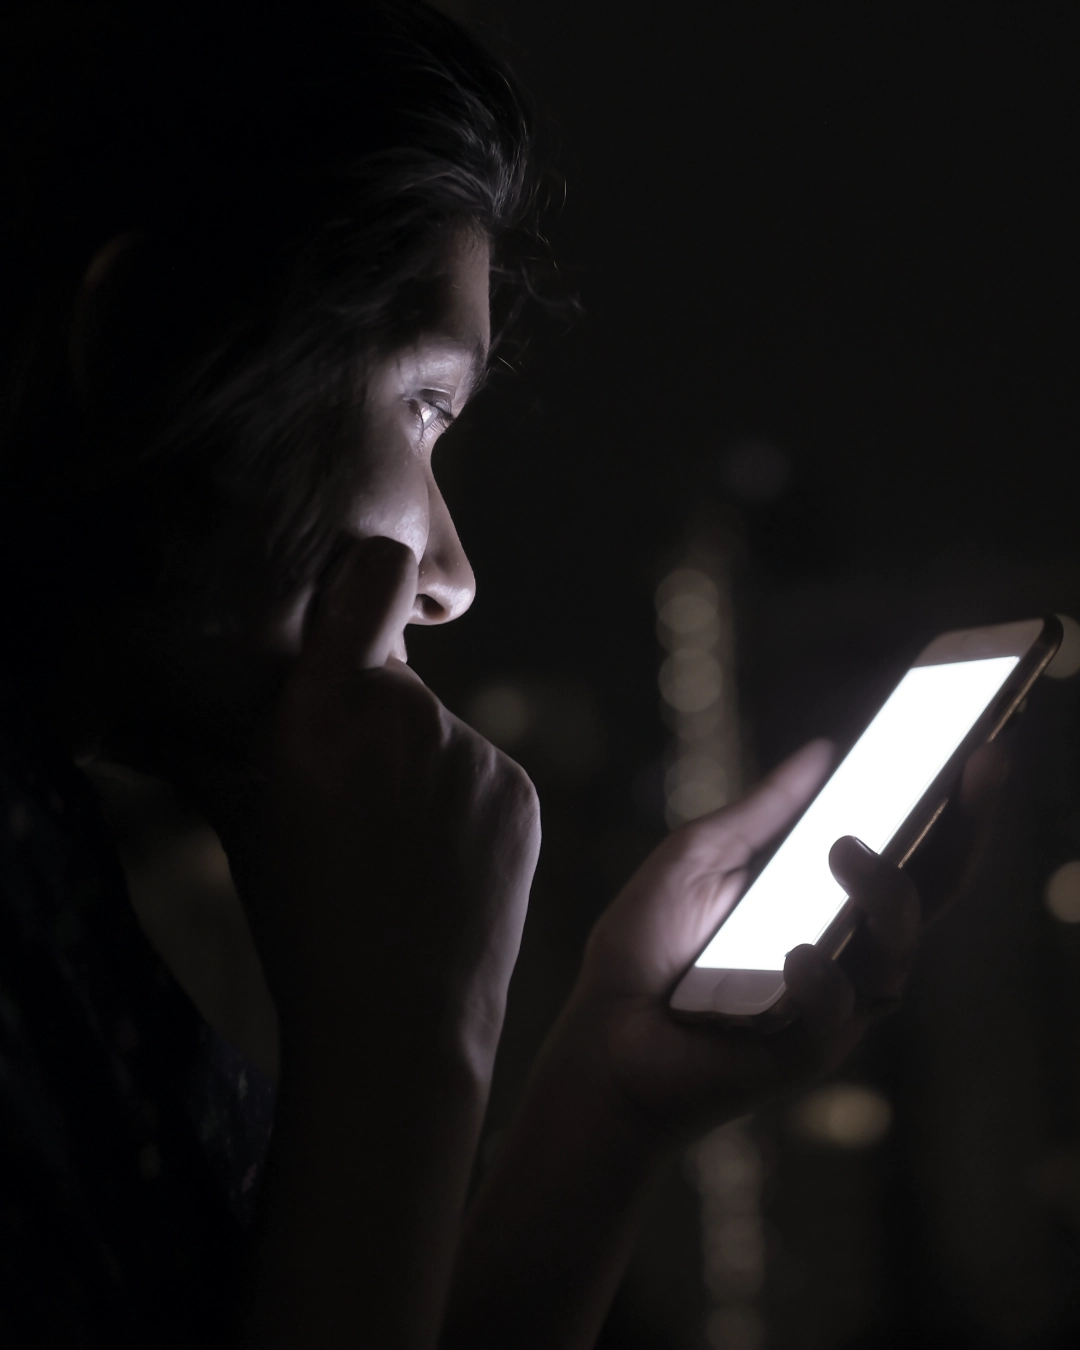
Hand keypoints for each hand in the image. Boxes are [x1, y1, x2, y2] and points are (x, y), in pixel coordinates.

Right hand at [200, 536, 540, 1050]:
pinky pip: (482, 771)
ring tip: (395, 850)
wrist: (395, 1025)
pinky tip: (439, 865)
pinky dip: (461, 802)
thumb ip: (244, 731)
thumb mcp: (247, 816)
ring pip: (437, 730)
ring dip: (417, 766)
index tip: (360, 601)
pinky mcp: (521, 789)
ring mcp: (475, 752)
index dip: (368, 582)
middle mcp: (406, 714)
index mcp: (321, 712)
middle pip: (395, 676)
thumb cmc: (299, 924)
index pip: (375, 576)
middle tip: (353, 796)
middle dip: (373, 714)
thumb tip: (204, 683)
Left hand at [561, 736, 1006, 1142]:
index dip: (954, 808)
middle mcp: (844, 952)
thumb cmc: (644, 949)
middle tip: (973, 769)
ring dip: (885, 894)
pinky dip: (823, 978)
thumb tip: (822, 749)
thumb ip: (761, 812)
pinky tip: (798, 951)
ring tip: (846, 849)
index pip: (909, 855)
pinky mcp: (802, 1052)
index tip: (979, 748)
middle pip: (931, 896)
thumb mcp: (698, 857)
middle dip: (964, 832)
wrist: (597, 1032)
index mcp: (826, 904)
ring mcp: (831, 1004)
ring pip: (896, 952)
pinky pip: (837, 1014)